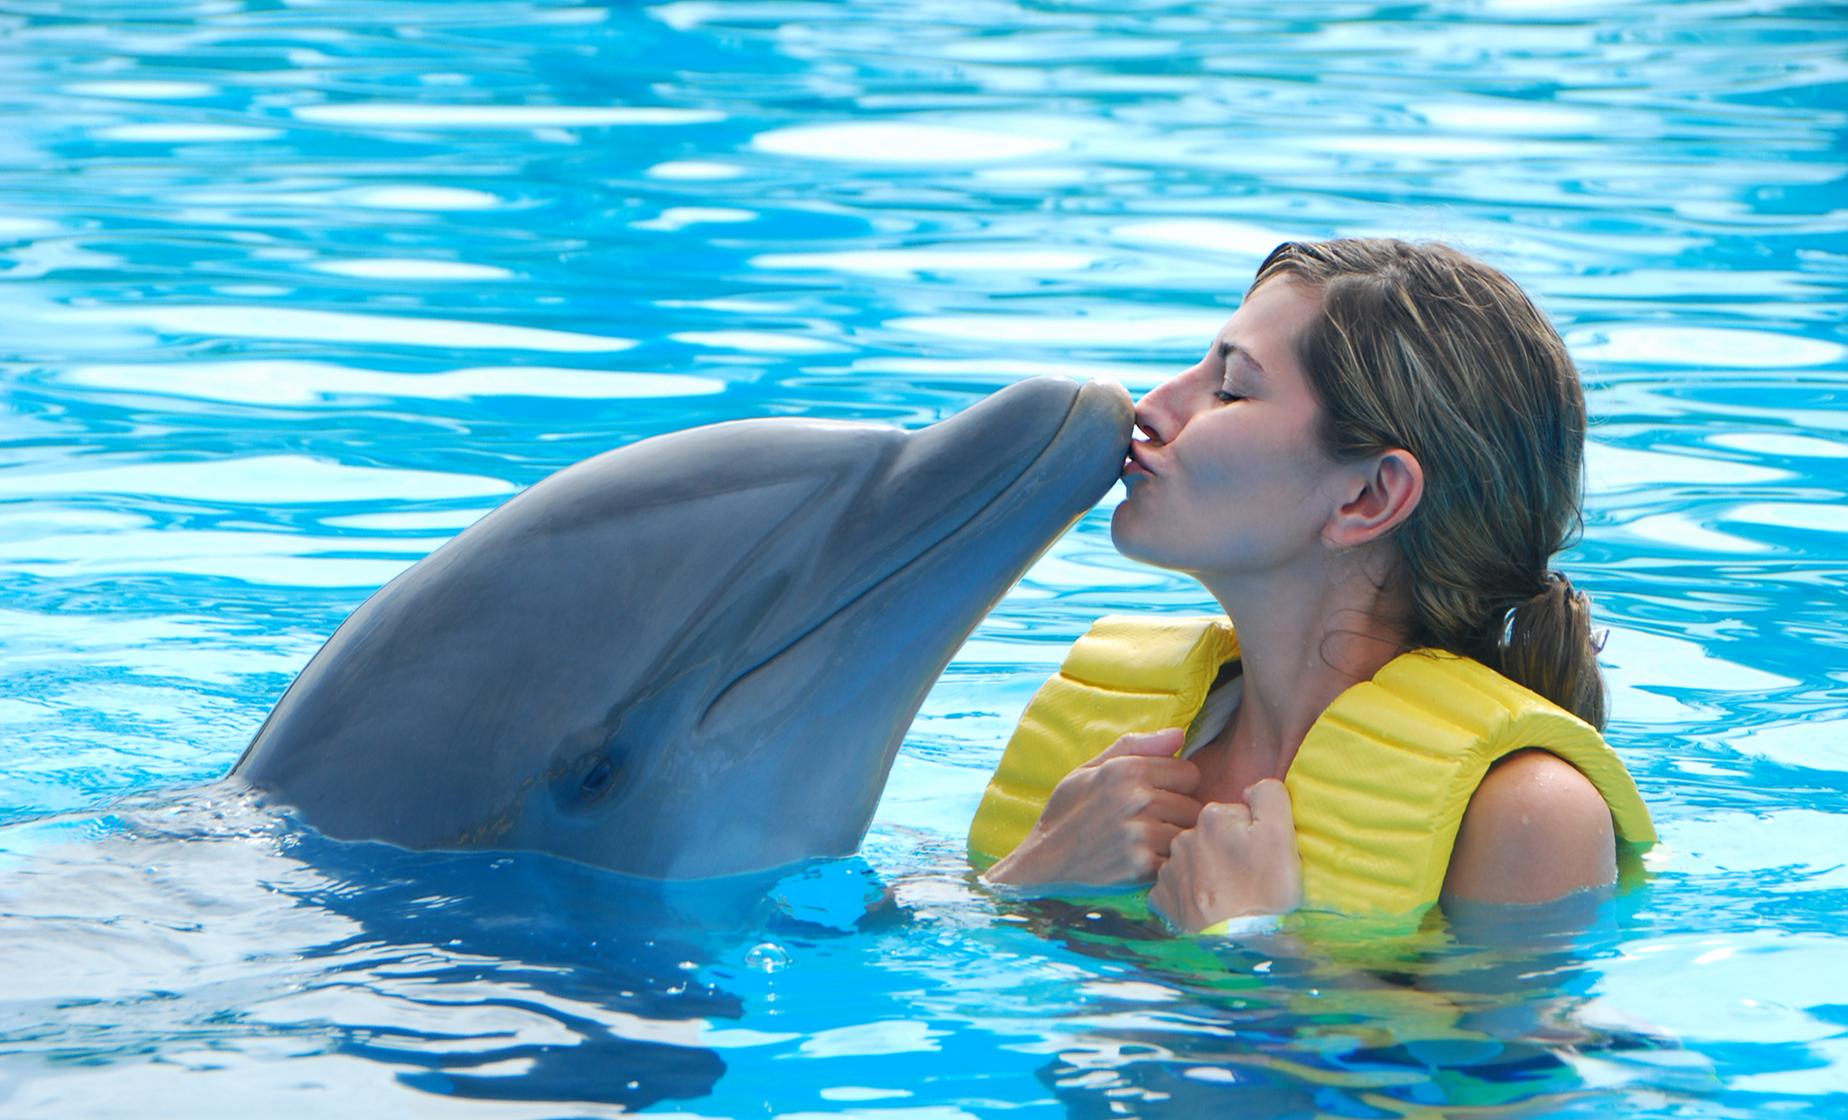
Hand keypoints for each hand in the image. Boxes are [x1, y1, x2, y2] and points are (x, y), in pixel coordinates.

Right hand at [983, 728, 1200, 887]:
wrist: (1041, 864)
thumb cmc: (1065, 814)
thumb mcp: (1088, 770)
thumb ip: (1135, 747)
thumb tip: (1179, 733)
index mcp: (1126, 769)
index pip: (1189, 772)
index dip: (1175, 785)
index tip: (1156, 797)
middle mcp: (1137, 799)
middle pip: (1193, 805)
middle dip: (1177, 815)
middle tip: (1150, 825)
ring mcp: (1140, 834)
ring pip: (1187, 834)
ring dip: (1173, 842)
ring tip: (1147, 845)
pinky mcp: (1141, 867)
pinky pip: (1176, 860)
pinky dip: (1166, 864)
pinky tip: (1144, 863)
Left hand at [1149, 778, 1302, 932]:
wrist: (1242, 942)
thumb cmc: (1266, 890)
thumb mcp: (1280, 833)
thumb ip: (1268, 795)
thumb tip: (1251, 789)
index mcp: (1212, 817)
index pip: (1236, 815)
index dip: (1252, 835)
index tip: (1261, 857)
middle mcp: (1183, 838)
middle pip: (1213, 836)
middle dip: (1228, 851)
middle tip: (1248, 878)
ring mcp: (1169, 869)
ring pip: (1194, 861)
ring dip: (1208, 872)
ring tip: (1230, 895)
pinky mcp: (1162, 899)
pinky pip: (1176, 887)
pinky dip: (1190, 894)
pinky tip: (1207, 907)